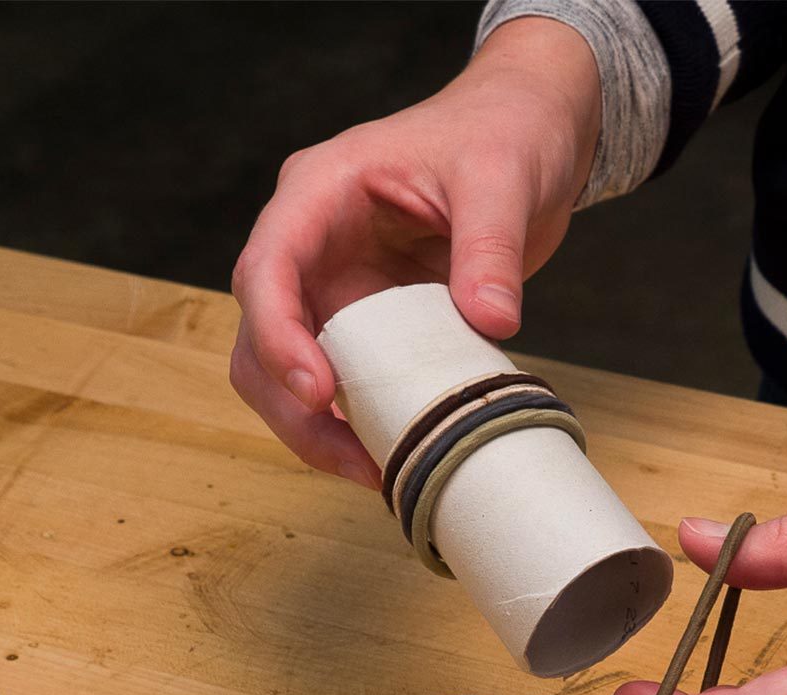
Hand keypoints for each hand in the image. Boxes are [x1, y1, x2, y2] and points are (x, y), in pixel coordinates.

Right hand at [229, 17, 599, 485]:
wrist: (526, 136)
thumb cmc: (502, 133)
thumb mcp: (502, 179)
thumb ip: (490, 248)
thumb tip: (491, 322)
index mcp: (320, 192)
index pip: (268, 267)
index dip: (278, 335)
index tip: (319, 391)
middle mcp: (311, 245)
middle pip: (259, 337)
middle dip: (291, 407)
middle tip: (353, 459)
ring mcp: (334, 288)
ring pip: (286, 373)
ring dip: (317, 429)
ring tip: (375, 470)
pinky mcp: (366, 322)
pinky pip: (343, 382)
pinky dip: (356, 422)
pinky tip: (392, 452)